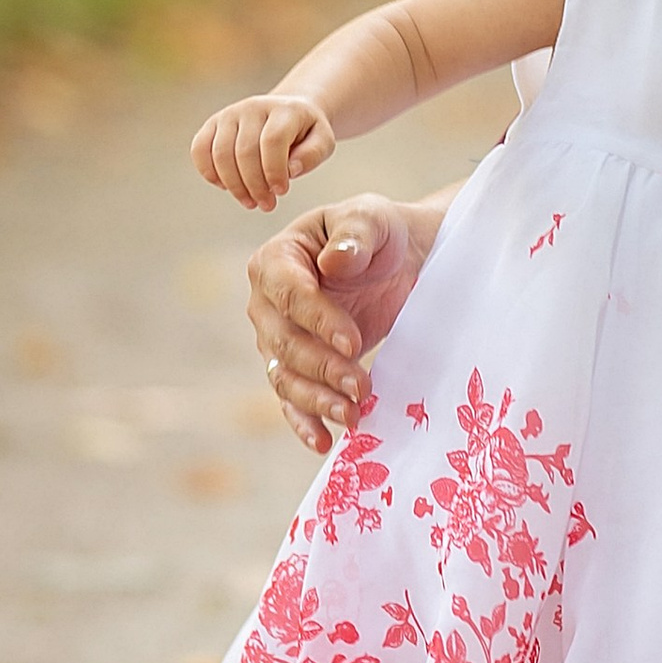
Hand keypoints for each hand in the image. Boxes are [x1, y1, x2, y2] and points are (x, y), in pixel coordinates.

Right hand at [193, 89, 335, 212]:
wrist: (286, 113)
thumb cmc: (306, 133)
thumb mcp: (323, 141)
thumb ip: (312, 155)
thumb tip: (290, 170)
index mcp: (284, 109)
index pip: (273, 140)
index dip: (275, 170)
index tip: (281, 191)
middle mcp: (253, 106)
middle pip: (245, 151)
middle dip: (255, 185)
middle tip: (267, 204)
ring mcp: (229, 114)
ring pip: (220, 153)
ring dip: (234, 185)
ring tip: (250, 202)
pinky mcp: (212, 124)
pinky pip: (199, 149)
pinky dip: (208, 173)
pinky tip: (226, 186)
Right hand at [247, 193, 440, 454]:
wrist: (395, 260)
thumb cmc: (377, 233)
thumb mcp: (370, 220)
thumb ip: (354, 236)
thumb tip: (332, 263)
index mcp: (275, 260)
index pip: (289, 296)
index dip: (319, 320)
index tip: (354, 342)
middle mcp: (266, 305)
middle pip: (285, 343)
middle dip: (323, 368)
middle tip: (362, 386)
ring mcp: (277, 340)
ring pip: (287, 377)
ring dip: (317, 401)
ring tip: (353, 416)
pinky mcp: (299, 368)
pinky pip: (292, 400)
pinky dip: (304, 422)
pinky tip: (324, 442)